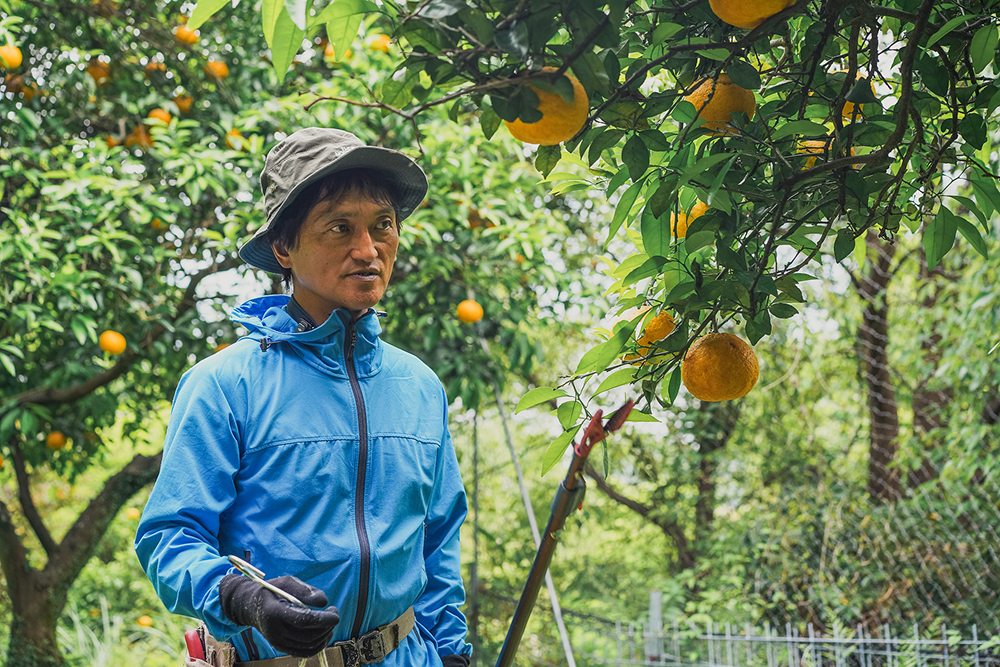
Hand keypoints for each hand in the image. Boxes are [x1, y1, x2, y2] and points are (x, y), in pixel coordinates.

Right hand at [219, 573, 339, 657]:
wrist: (250, 606)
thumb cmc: (271, 591)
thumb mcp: (286, 582)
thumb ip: (305, 590)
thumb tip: (323, 602)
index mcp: (274, 612)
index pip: (304, 620)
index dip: (323, 619)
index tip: (335, 612)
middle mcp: (274, 631)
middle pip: (308, 636)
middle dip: (327, 626)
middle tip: (334, 613)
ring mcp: (277, 642)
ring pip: (308, 646)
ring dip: (325, 635)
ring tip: (329, 622)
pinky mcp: (280, 648)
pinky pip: (304, 652)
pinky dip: (318, 645)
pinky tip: (323, 633)